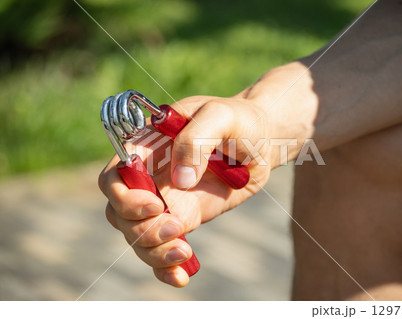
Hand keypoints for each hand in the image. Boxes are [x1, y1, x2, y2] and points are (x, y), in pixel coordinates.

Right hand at [98, 95, 272, 286]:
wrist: (263, 142)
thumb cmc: (239, 121)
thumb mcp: (220, 116)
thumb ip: (196, 139)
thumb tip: (181, 181)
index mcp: (147, 147)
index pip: (114, 177)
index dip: (124, 197)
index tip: (156, 205)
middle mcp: (150, 177)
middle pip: (120, 213)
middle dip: (141, 229)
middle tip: (177, 228)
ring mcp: (166, 200)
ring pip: (138, 236)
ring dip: (154, 252)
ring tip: (185, 253)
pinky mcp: (184, 218)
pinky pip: (163, 247)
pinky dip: (165, 267)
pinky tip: (181, 275)